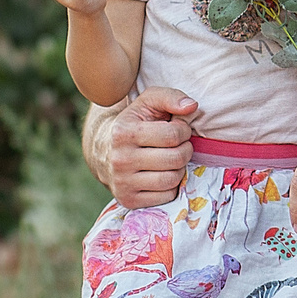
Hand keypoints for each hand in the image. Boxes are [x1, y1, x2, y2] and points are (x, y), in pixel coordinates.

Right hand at [104, 88, 198, 209]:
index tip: (178, 129)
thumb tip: (192, 107)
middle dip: (185, 150)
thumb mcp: (148, 102)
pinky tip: (163, 174)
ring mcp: (123, 183)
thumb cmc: (134, 123)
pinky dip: (172, 186)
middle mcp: (120, 159)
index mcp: (124, 133)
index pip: (173, 135)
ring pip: (172, 179)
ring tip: (172, 159)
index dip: (184, 131)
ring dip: (180, 168)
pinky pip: (167, 197)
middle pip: (175, 159)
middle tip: (179, 145)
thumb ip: (171, 97)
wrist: (104, 150)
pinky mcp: (128, 200)